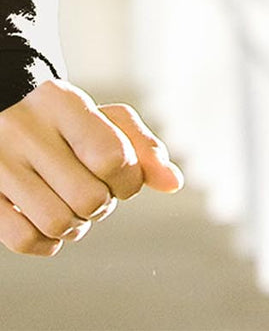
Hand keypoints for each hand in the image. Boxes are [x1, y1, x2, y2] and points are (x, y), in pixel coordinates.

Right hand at [0, 78, 183, 257]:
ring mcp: (0, 163)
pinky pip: (24, 240)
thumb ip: (142, 147)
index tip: (124, 178)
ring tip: (75, 207)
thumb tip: (174, 183)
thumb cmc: (64, 120)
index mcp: (63, 102)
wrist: (2, 109)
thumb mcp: (102, 119)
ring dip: (77, 227)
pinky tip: (50, 224)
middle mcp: (27, 130)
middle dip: (103, 205)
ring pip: (57, 224)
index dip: (129, 179)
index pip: (112, 157)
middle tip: (96, 192)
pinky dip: (47, 243)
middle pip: (88, 198)